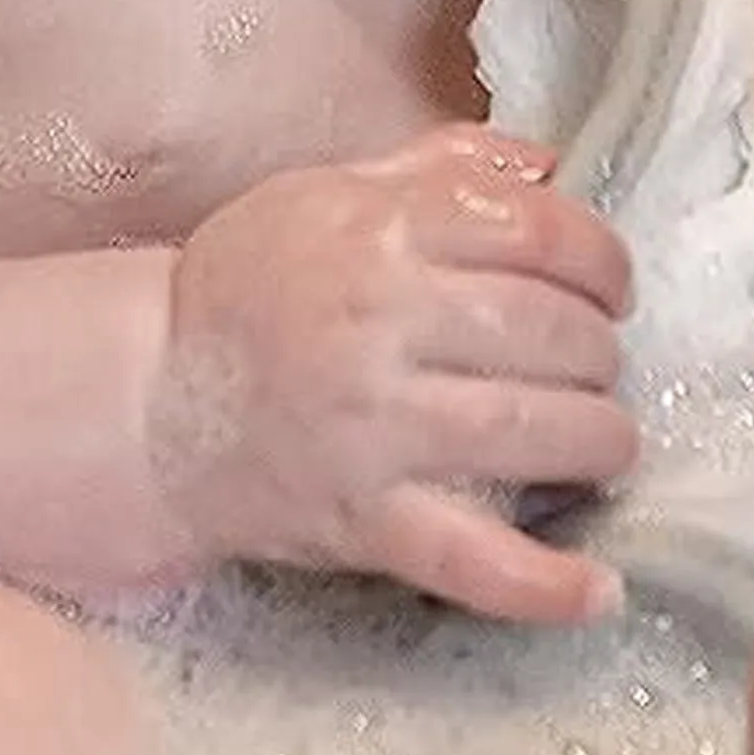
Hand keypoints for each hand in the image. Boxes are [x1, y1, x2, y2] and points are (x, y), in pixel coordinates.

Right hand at [150, 128, 643, 622]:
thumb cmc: (244, 288)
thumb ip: (440, 167)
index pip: (543, 233)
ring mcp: (374, 428)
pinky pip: (471, 561)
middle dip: (602, 354)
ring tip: (604, 444)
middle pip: (555, 332)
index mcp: (382, 231)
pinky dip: (546, 584)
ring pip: (536, 432)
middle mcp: (382, 322)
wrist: (142, 397)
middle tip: (597, 369)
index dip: (604, 263)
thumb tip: (548, 164)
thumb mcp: (327, 193)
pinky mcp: (362, 519)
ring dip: (602, 441)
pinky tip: (599, 591)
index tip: (612, 290)